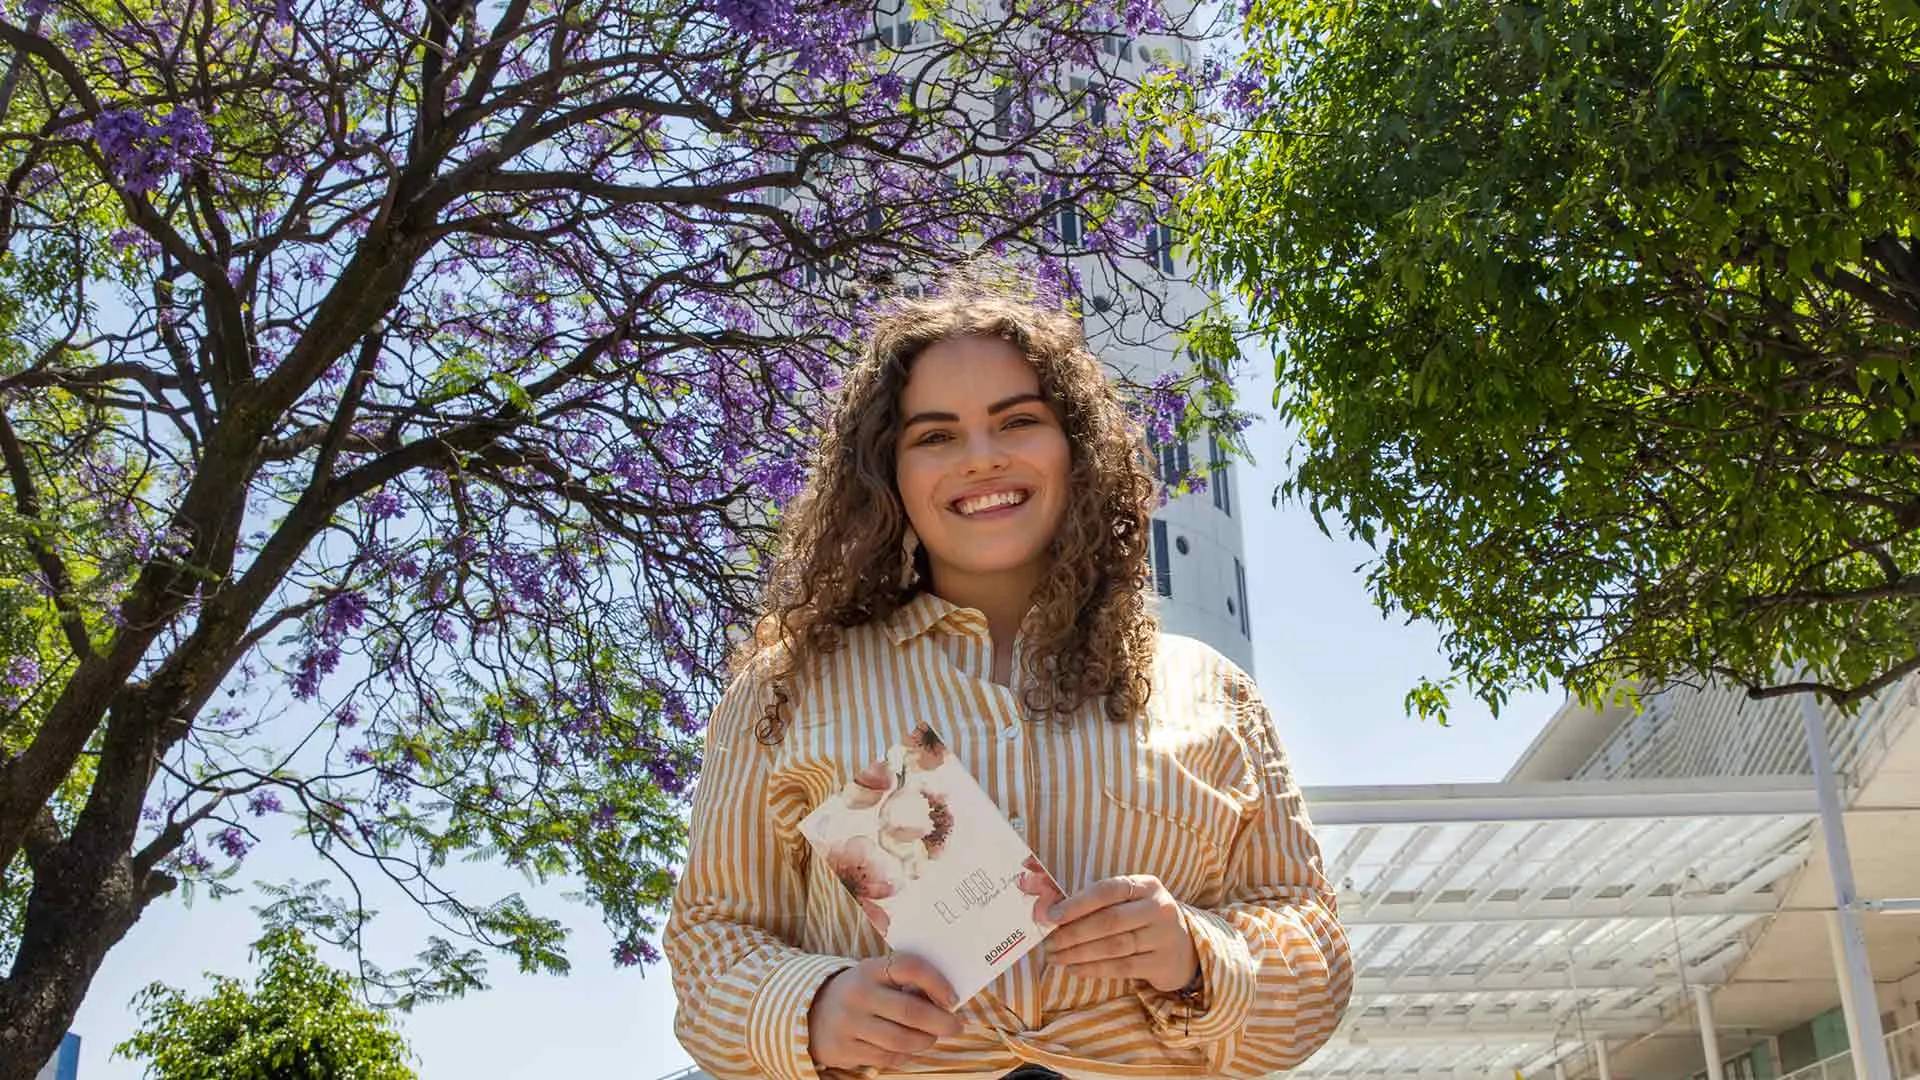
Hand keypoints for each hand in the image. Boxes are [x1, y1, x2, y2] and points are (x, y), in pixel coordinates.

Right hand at [807, 953, 962, 1071]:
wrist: (810, 1011)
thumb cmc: (858, 993)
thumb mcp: (875, 977)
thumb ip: (905, 983)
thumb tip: (944, 1000)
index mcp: (869, 970)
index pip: (909, 967)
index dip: (937, 982)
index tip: (953, 998)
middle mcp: (858, 995)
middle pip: (910, 1011)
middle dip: (940, 1021)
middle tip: (955, 1026)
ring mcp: (849, 1024)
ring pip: (901, 1040)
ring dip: (925, 1041)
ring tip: (931, 1038)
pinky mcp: (845, 1049)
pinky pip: (887, 1058)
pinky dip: (905, 1056)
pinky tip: (909, 1049)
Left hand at [1043, 874, 1198, 992]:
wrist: (1184, 948)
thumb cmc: (1144, 919)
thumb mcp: (1132, 901)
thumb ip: (1100, 903)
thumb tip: (1053, 913)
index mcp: (1147, 885)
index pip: (1108, 890)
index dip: (1077, 903)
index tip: (1051, 916)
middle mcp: (1159, 908)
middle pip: (1109, 921)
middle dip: (1073, 933)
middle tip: (1049, 943)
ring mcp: (1163, 937)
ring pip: (1113, 946)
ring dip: (1079, 954)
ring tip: (1056, 958)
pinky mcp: (1162, 963)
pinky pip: (1122, 968)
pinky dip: (1094, 969)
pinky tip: (1075, 969)